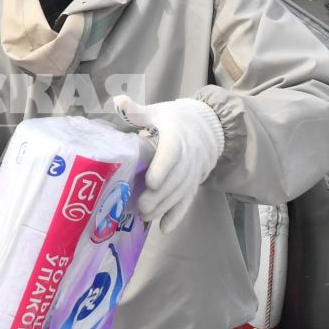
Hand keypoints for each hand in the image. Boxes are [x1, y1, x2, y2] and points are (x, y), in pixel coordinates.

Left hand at [111, 95, 224, 231]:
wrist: (210, 125)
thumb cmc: (177, 118)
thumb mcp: (158, 111)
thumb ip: (137, 111)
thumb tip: (118, 100)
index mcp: (177, 136)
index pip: (173, 153)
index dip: (163, 168)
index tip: (151, 183)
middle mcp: (190, 155)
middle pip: (176, 179)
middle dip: (160, 196)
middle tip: (140, 207)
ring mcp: (194, 171)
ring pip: (182, 192)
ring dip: (165, 207)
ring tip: (146, 217)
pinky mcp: (195, 181)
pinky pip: (188, 200)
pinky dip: (178, 215)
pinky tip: (165, 228)